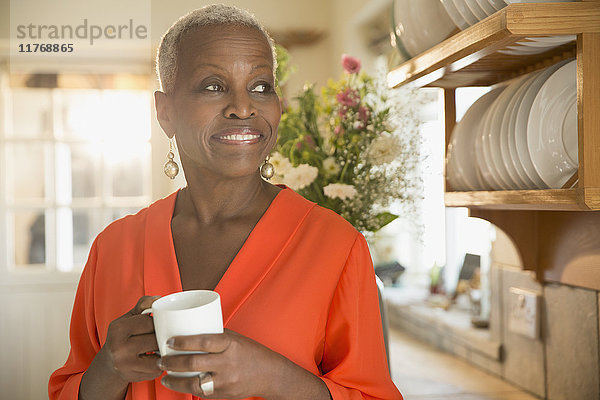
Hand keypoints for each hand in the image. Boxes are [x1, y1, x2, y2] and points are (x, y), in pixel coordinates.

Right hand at [101, 295, 162, 382]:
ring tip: (163, 348)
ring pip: (158, 357)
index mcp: (117, 329)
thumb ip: (144, 304)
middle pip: (155, 340)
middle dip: (163, 338)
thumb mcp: (130, 317)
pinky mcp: (131, 377)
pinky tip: (156, 360)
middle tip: (166, 337)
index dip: (160, 323)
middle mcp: (118, 347)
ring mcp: (124, 364)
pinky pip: (156, 370)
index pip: (149, 322)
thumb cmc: (124, 335)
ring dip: (164, 353)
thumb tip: (160, 298)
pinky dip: (160, 365)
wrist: (110, 362)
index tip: (162, 324)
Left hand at [158, 329, 292, 398]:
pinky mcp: (225, 394)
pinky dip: (188, 388)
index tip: (169, 342)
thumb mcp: (235, 338)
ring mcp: (226, 381)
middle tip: (162, 359)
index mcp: (230, 344)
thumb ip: (215, 336)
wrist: (270, 374)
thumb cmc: (252, 352)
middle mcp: (228, 363)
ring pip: (194, 383)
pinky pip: (202, 393)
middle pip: (194, 363)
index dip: (183, 342)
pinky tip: (178, 384)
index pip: (203, 342)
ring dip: (175, 380)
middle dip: (172, 363)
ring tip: (165, 375)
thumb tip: (190, 330)